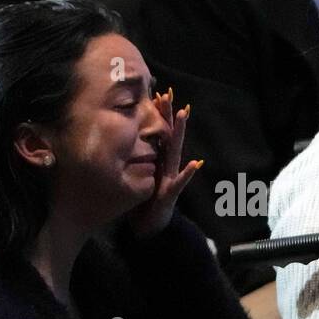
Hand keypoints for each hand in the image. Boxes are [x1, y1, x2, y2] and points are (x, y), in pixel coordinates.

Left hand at [127, 88, 201, 237]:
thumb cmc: (145, 201)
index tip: (157, 93)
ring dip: (179, 133)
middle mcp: (168, 165)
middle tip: (169, 94)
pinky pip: (180, 182)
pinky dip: (187, 173)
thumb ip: (136, 161)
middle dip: (170, 115)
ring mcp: (171, 177)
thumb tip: (123, 145)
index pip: (159, 133)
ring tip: (183, 114)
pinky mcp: (171, 193)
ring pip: (175, 151)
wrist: (154, 226)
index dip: (159, 115)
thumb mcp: (138, 177)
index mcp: (159, 161)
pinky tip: (195, 164)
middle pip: (169, 135)